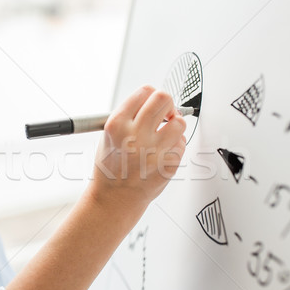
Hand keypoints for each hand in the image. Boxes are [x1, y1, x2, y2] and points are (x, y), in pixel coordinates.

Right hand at [91, 85, 186, 211]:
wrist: (115, 198)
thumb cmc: (112, 167)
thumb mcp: (108, 135)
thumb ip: (129, 115)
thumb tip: (151, 100)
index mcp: (117, 124)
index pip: (145, 91)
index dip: (151, 95)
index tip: (152, 102)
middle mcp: (135, 135)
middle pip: (164, 99)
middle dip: (167, 104)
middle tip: (165, 113)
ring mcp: (154, 150)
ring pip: (179, 122)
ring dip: (174, 125)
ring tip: (165, 134)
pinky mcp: (169, 164)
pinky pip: (181, 144)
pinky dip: (175, 145)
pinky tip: (162, 152)